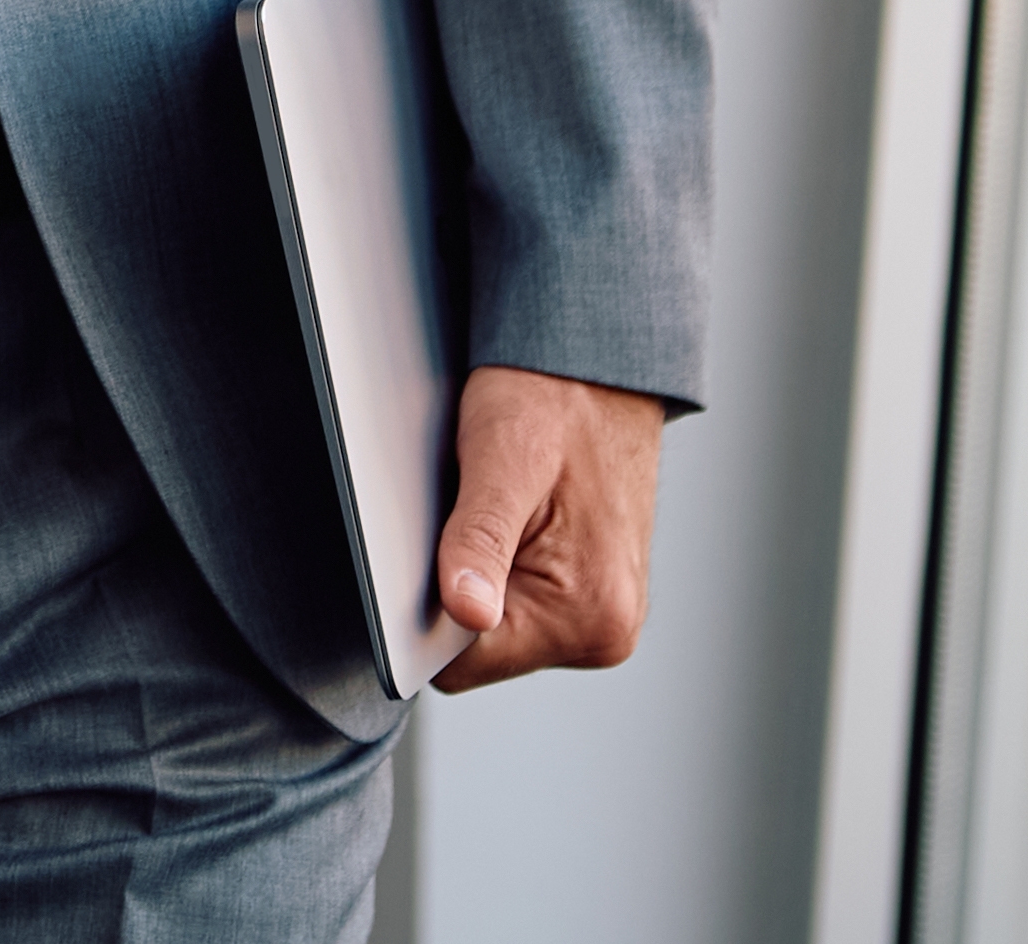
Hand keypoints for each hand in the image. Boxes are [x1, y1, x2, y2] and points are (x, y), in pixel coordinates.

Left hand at [433, 364, 664, 686]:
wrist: (600, 365)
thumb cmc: (553, 399)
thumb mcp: (501, 459)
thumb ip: (479, 540)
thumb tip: (465, 610)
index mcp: (590, 616)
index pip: (463, 662)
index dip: (425, 613)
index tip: (421, 554)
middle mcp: (606, 631)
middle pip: (479, 650)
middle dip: (453, 589)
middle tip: (464, 514)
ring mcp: (602, 617)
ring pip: (494, 625)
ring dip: (476, 574)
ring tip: (491, 507)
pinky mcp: (590, 596)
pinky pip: (516, 602)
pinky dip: (498, 565)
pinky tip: (507, 517)